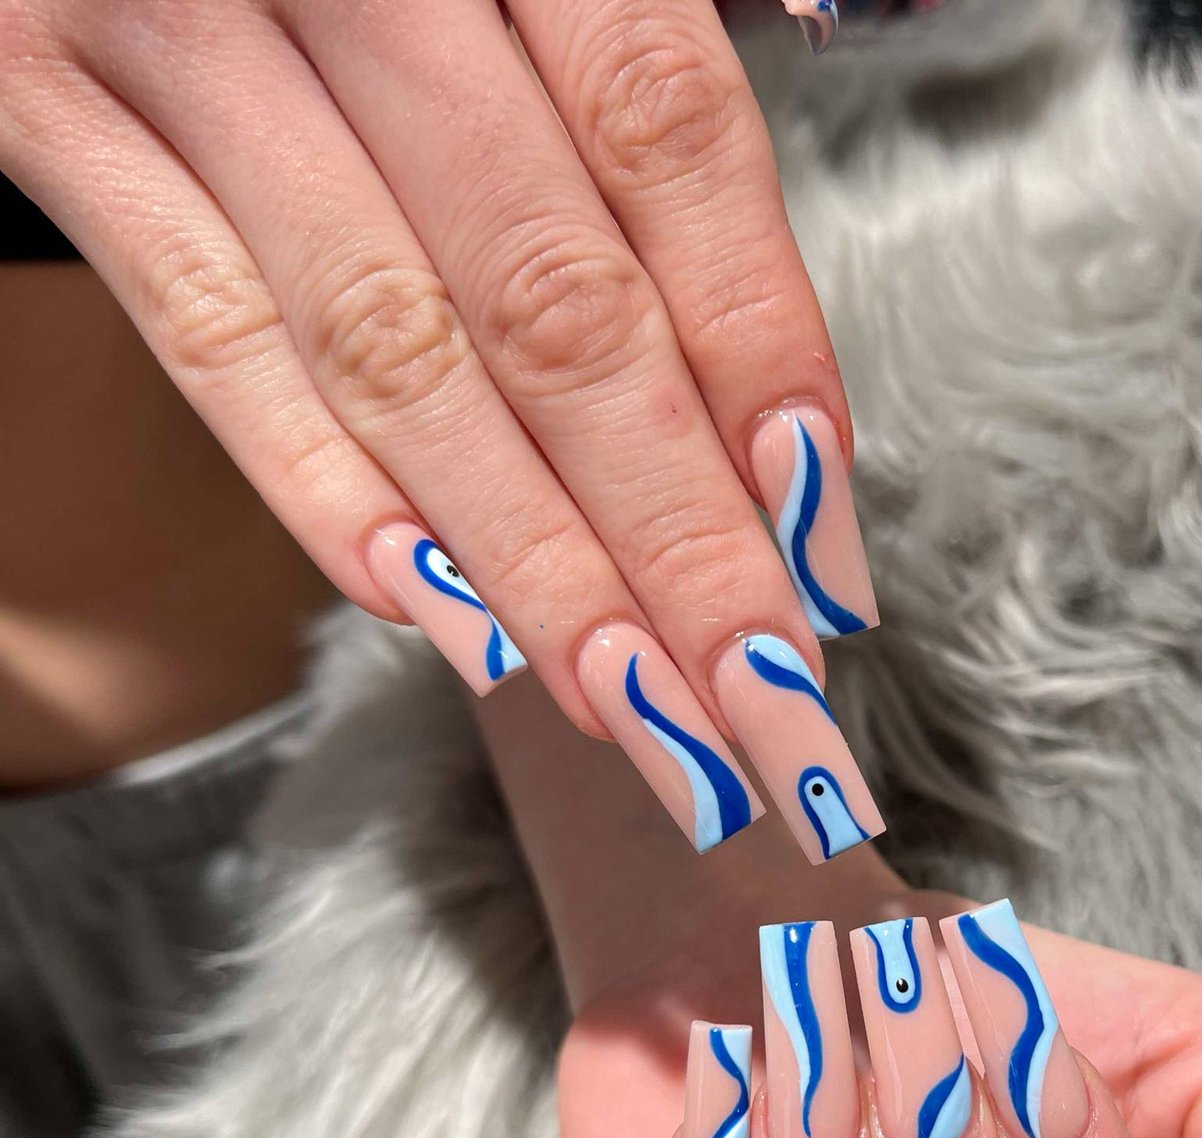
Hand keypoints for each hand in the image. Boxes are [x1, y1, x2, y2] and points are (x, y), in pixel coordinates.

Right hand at [0, 0, 883, 862]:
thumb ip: (632, 123)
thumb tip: (770, 416)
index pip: (676, 153)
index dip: (764, 366)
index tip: (823, 556)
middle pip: (559, 305)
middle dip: (676, 536)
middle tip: (760, 701)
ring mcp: (184, 33)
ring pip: (397, 351)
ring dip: (529, 559)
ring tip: (630, 705)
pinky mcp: (45, 104)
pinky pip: (201, 328)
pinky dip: (317, 482)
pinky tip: (430, 614)